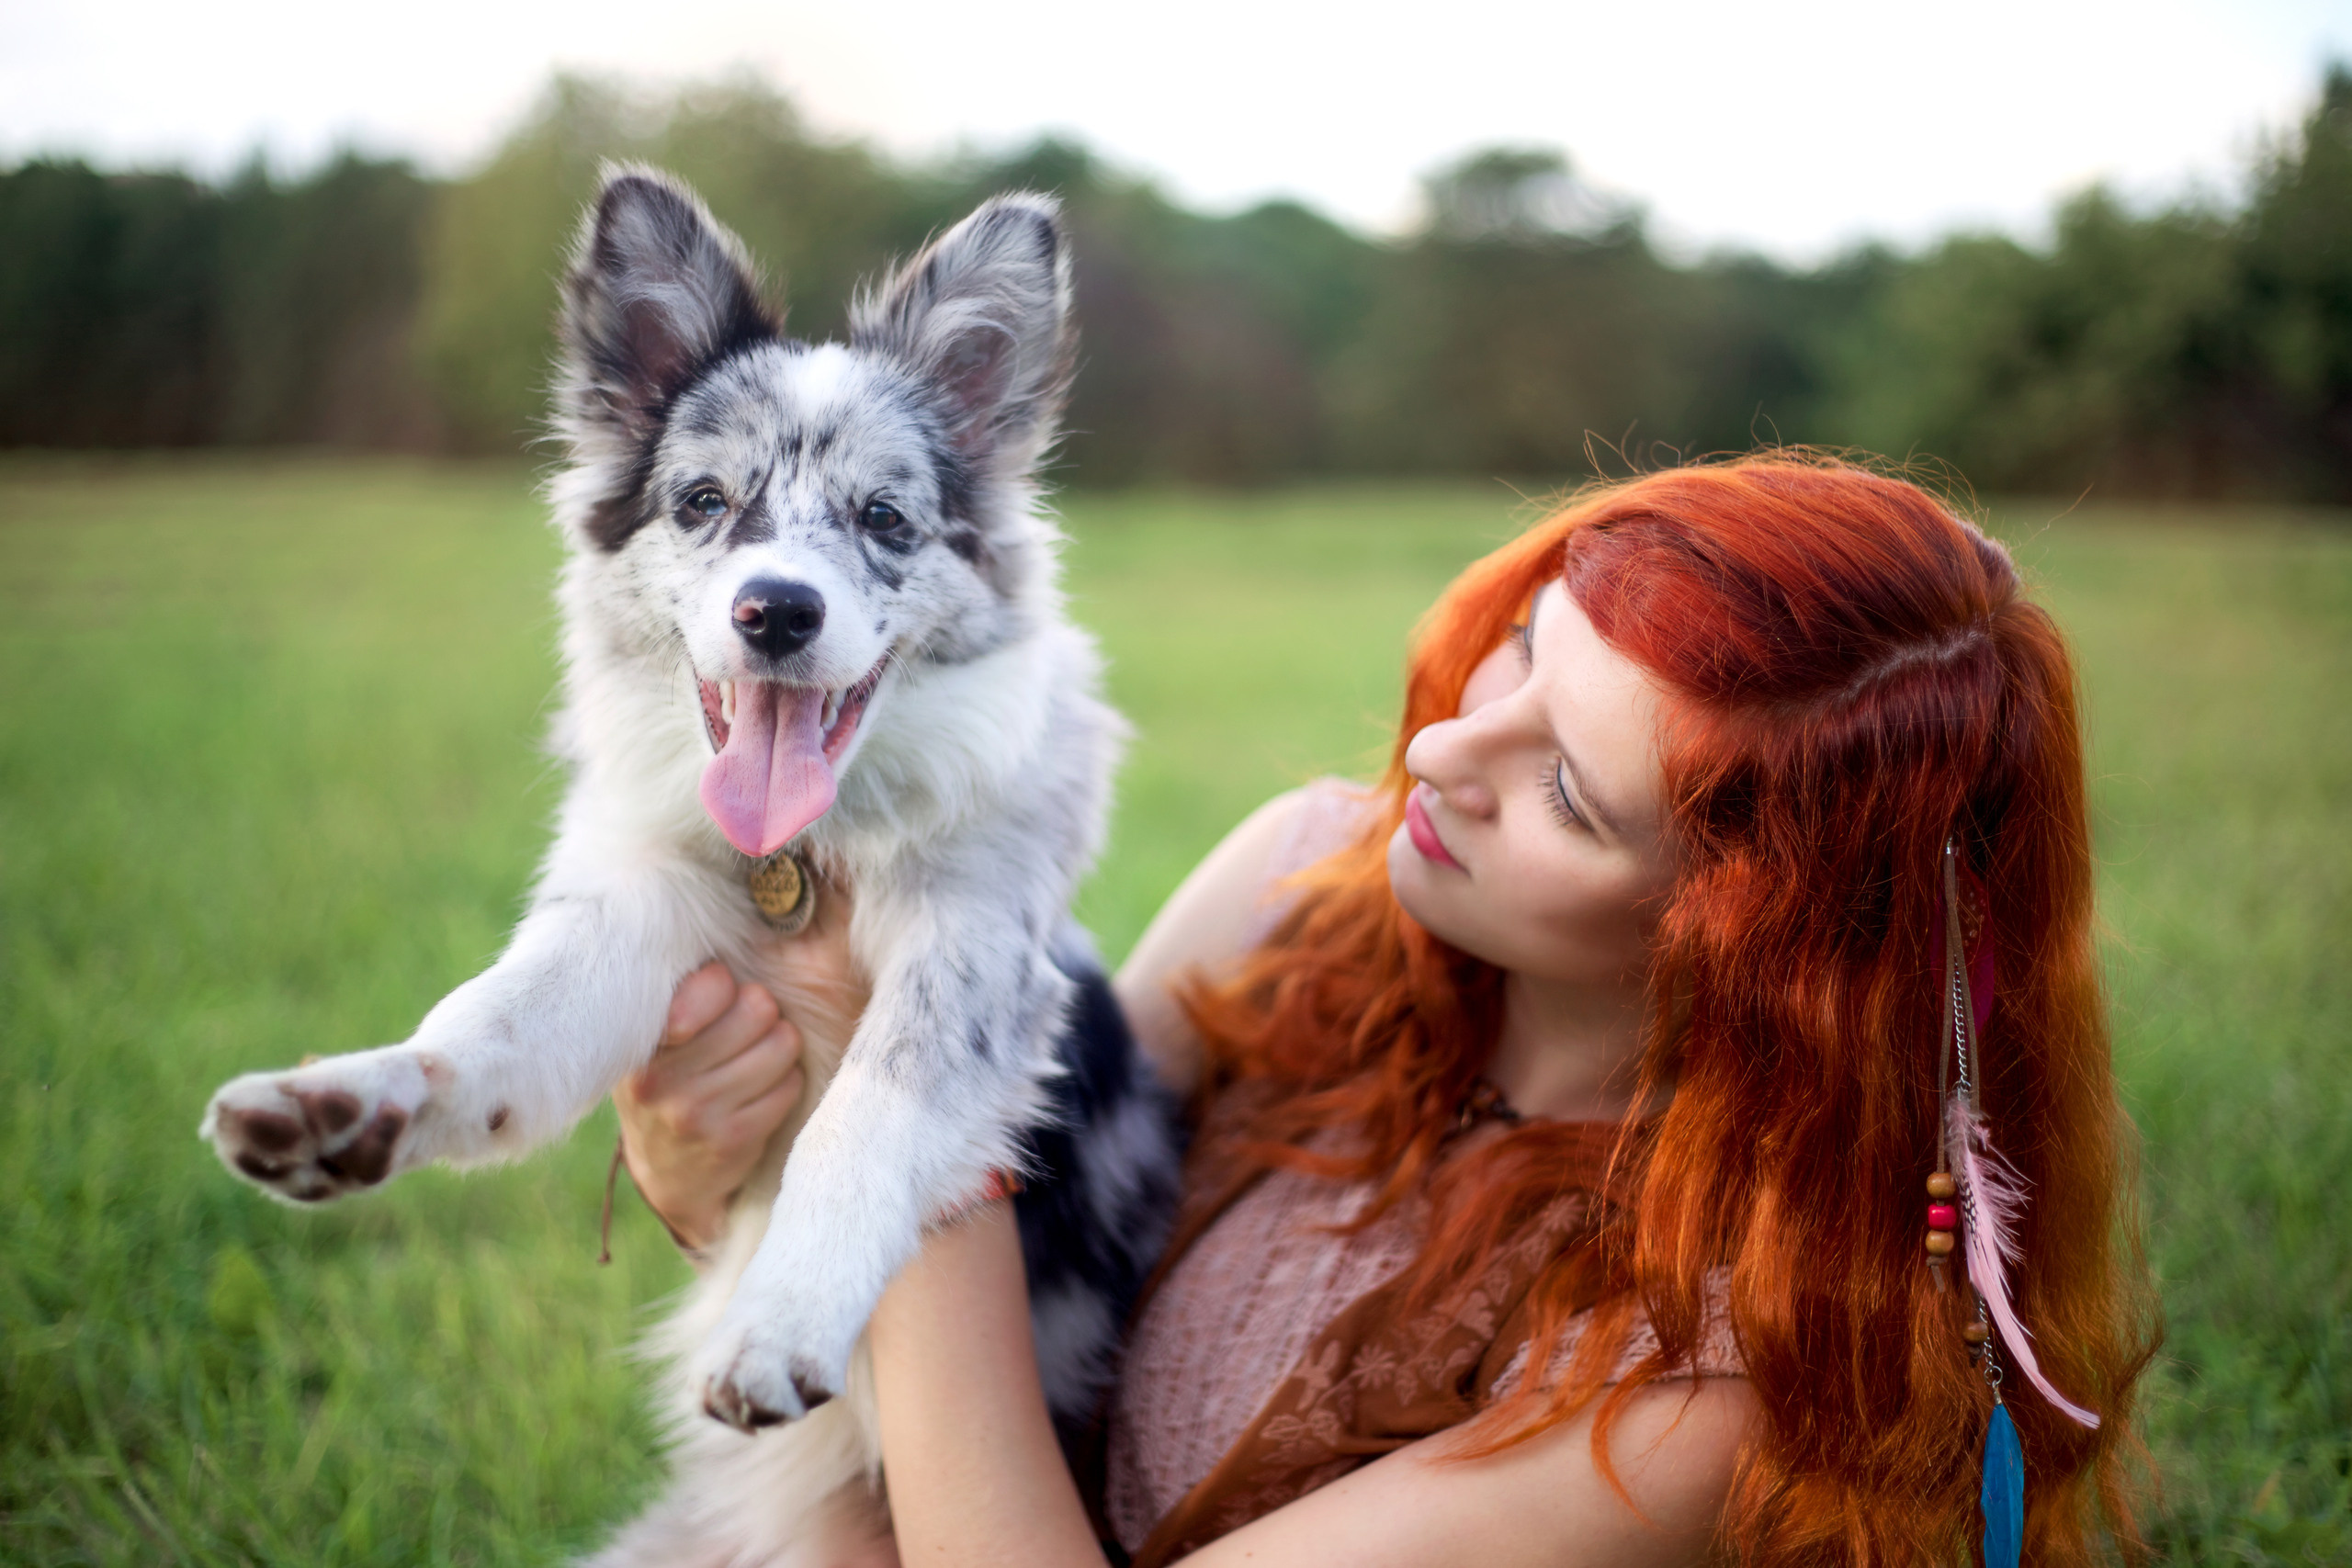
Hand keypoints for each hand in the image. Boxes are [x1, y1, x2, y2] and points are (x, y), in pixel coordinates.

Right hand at [615, 964, 805, 1251]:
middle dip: (763, 1014)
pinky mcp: (730, 1140)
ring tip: (753, 1062)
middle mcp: (660, 1076)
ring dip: (778, 1050)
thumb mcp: (658, 1035)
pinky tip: (758, 1093)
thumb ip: (690, 990)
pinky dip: (783, 1084)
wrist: (665, 1171)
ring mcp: (693, 1112)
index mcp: (641, 1038)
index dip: (725, 987)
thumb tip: (761, 926)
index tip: (719, 998)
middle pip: (758, 1007)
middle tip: (747, 1032)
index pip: (711, 984)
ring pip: (781, 1045)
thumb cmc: (671, 1079)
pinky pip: (788, 1086)